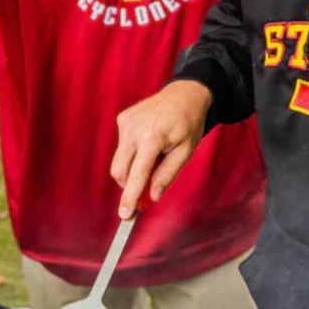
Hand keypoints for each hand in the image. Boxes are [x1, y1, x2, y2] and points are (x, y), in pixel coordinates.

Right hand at [110, 80, 211, 219]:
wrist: (184, 93)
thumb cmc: (189, 123)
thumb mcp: (186, 151)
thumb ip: (167, 174)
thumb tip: (153, 196)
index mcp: (152, 138)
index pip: (137, 175)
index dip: (130, 197)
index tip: (125, 215)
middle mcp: (134, 129)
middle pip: (120, 171)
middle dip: (130, 186)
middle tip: (146, 190)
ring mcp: (126, 122)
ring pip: (119, 161)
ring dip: (133, 169)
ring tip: (155, 159)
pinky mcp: (123, 119)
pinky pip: (122, 146)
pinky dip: (132, 153)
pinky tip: (149, 143)